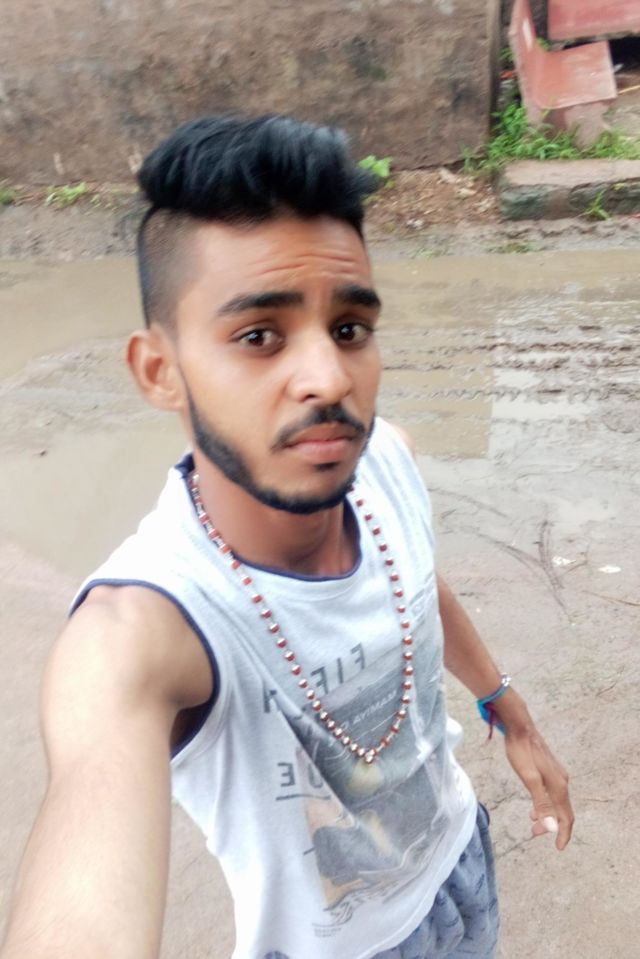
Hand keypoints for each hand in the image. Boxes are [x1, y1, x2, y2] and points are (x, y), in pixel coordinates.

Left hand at [493, 691, 573, 849]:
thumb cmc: (521, 751)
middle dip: (552, 826)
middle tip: (534, 834)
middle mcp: (561, 780)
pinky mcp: (548, 768)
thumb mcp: (529, 779)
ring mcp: (556, 773)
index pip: (566, 816)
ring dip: (547, 815)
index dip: (563, 833)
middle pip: (562, 810)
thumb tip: (551, 826)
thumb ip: (540, 803)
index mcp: (558, 785)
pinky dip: (544, 804)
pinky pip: (551, 793)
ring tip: (532, 823)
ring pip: (556, 801)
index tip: (558, 848)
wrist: (519, 726)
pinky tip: (534, 806)